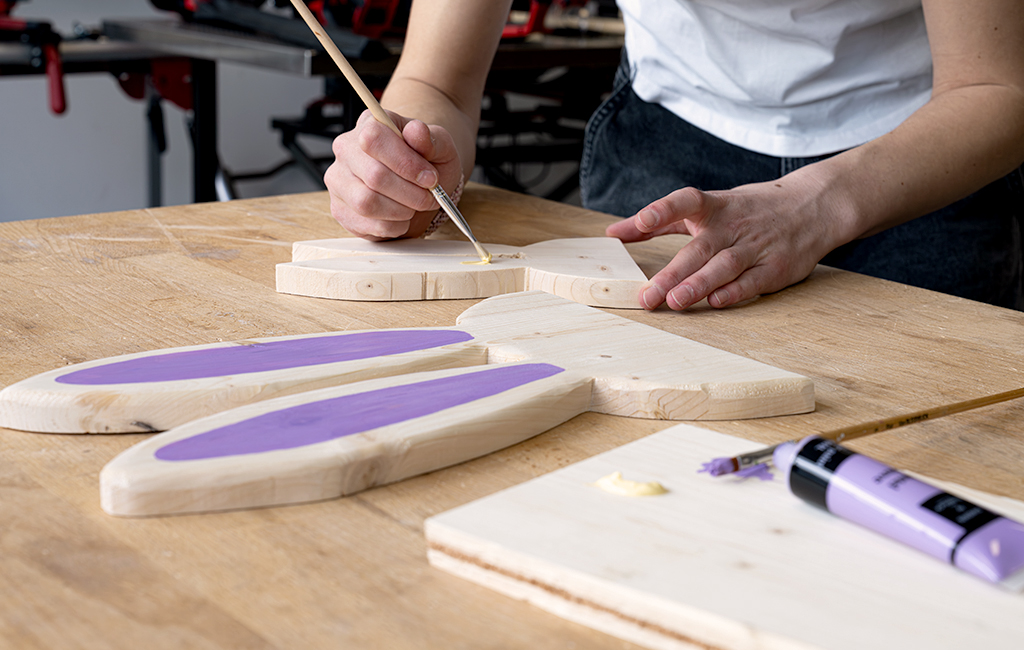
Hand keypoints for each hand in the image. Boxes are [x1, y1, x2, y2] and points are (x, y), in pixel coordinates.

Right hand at [324, 109, 462, 239]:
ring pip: (366, 202)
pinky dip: (392, 226)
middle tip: (429, 197)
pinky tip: (402, 218)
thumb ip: (431, 139)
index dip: (405, 163)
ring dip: (401, 211)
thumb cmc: (426, 163)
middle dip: (410, 193)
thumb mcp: (440, 147)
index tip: (430, 178)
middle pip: (374, 175)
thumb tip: (416, 131)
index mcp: (369, 124)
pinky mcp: (340, 209)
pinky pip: (366, 224)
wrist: (418, 185)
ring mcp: (338, 181)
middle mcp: (346, 150)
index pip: (374, 139)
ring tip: (414, 207)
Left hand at [606, 176, 848, 309]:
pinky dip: (734, 291)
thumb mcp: (704, 207)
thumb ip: (658, 222)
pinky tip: (715, 303)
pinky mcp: (776, 267)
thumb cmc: (747, 210)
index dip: (663, 210)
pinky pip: (752, 281)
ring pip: (724, 266)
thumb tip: (613, 233)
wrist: (813, 206)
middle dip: (672, 273)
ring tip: (675, 302)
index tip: (642, 221)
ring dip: (699, 285)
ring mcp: (755, 246)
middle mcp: (732, 225)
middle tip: (648, 295)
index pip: (686, 201)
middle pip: (699, 249)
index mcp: (713, 207)